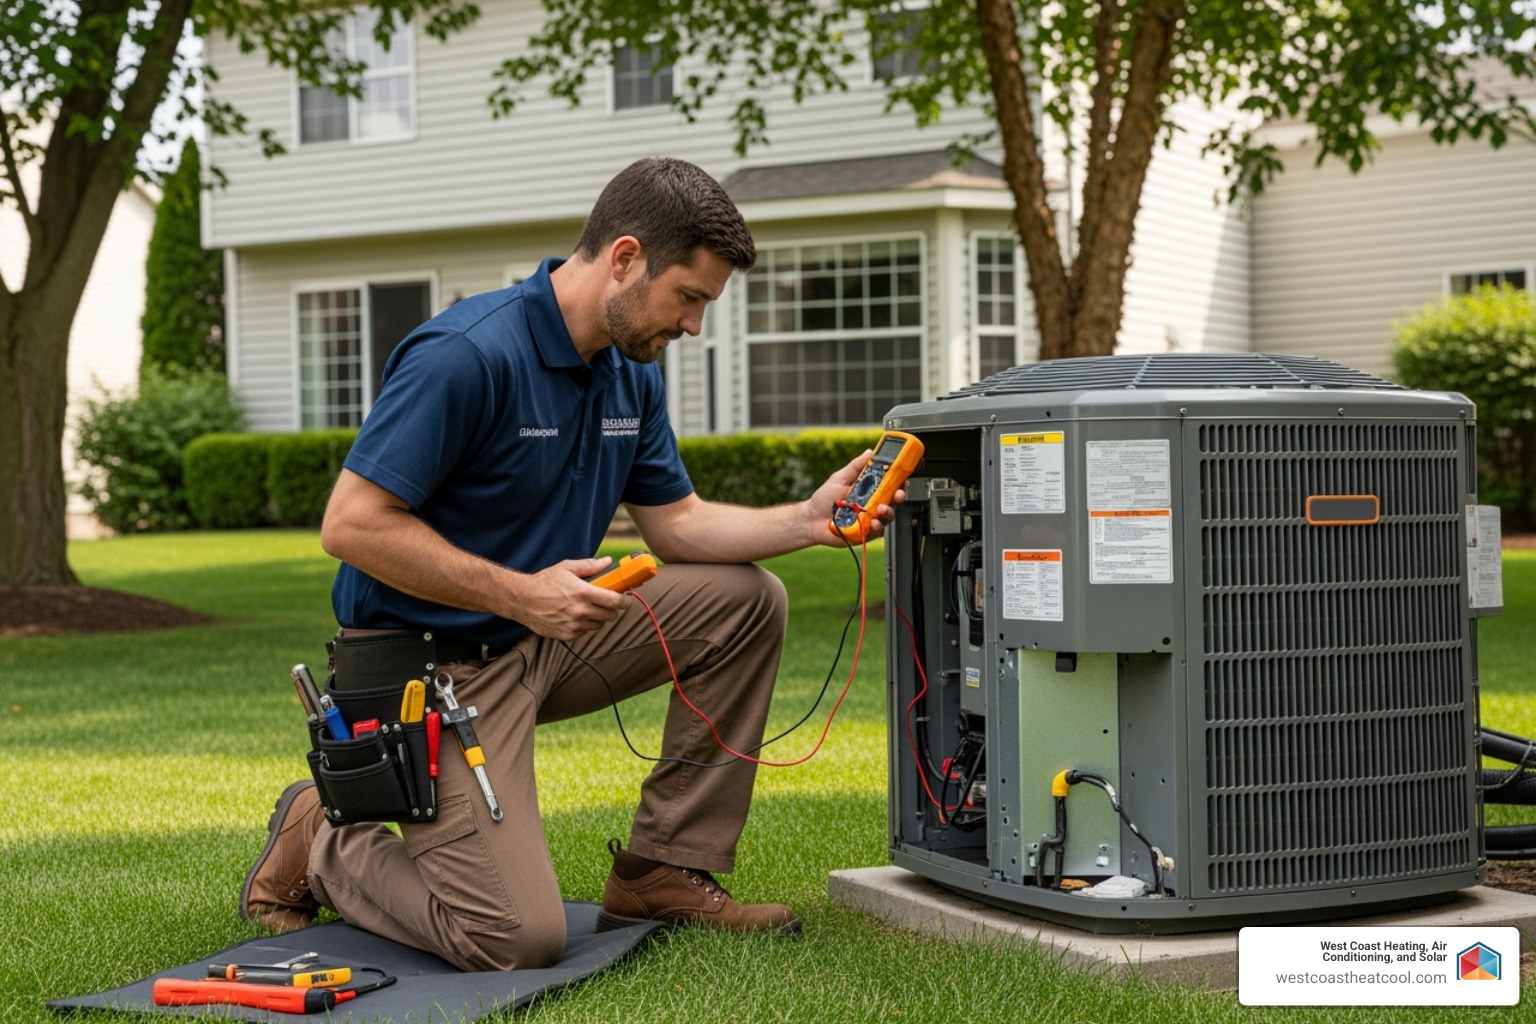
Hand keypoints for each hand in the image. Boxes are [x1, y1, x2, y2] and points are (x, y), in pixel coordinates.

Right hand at [509, 557, 627, 640]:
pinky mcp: (566, 635)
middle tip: (608, 603)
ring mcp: (573, 625)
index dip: (625, 601)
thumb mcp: (567, 568)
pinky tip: (576, 616)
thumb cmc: (545, 582)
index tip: (626, 599)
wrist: (522, 600)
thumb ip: (590, 566)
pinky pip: (585, 632)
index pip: (614, 601)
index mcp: (583, 593)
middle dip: (613, 609)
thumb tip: (608, 561)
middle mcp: (580, 611)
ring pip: (598, 625)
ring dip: (599, 617)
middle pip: (610, 616)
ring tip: (590, 608)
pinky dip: (585, 625)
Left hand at [806, 450, 905, 546]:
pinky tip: (873, 522)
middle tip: (898, 493)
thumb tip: (870, 452)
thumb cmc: (824, 499)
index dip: (898, 480)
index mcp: (868, 489)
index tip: (903, 477)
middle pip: (893, 499)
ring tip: (881, 509)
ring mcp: (870, 518)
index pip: (889, 484)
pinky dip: (878, 526)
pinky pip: (878, 530)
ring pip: (888, 515)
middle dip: (899, 495)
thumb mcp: (840, 477)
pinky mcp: (866, 533)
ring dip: (889, 511)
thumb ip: (856, 466)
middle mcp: (872, 504)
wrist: (811, 520)